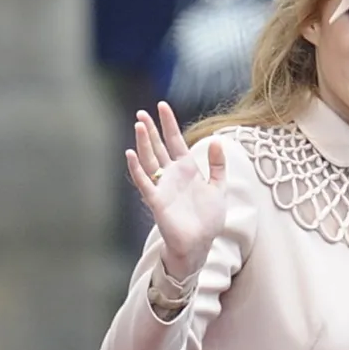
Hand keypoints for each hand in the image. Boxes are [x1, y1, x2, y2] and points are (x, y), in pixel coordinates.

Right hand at [126, 102, 226, 280]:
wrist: (200, 243)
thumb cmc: (208, 219)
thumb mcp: (218, 187)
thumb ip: (217, 165)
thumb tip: (216, 141)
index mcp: (187, 170)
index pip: (175, 141)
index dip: (169, 124)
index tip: (162, 106)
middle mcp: (172, 175)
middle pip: (158, 147)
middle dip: (151, 130)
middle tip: (141, 112)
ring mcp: (163, 186)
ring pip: (149, 160)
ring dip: (143, 143)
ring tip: (138, 125)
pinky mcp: (157, 201)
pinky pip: (144, 182)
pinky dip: (137, 168)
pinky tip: (130, 153)